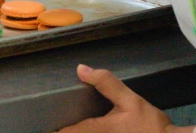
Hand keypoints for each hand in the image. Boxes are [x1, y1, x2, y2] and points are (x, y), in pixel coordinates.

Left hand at [58, 65, 183, 132]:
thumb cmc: (151, 125)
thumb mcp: (130, 101)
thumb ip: (106, 84)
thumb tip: (81, 69)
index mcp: (96, 130)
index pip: (66, 132)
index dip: (54, 129)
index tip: (44, 123)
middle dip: (64, 129)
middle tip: (54, 122)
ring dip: (78, 130)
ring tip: (68, 124)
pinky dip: (88, 132)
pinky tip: (87, 127)